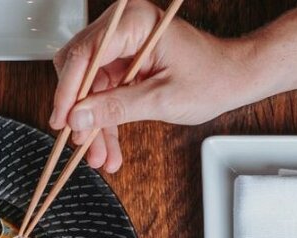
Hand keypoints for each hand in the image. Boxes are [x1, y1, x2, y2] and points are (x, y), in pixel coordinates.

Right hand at [51, 0, 256, 171]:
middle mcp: (122, 29)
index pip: (85, 54)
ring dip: (92, 124)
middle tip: (82, 143)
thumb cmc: (212, 78)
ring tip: (99, 156)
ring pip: (88, 89)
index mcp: (134, 22)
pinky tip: (106, 147)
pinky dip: (104, 121)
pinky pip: (102, 95)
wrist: (234, 78)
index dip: (68, 91)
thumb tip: (78, 118)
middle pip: (79, 70)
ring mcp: (121, 47)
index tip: (63, 121)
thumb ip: (116, 108)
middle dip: (80, 112)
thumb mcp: (161, 99)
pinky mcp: (122, 65)